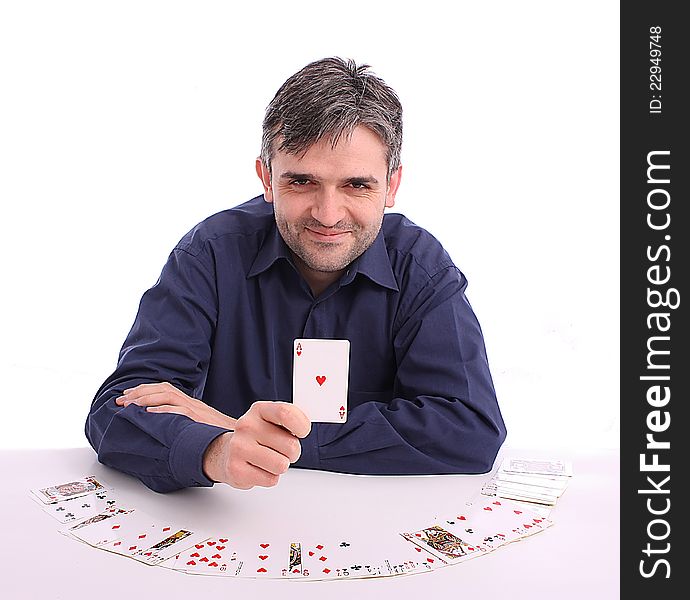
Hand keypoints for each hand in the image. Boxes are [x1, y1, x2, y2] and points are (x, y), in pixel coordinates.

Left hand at [115, 382, 236, 429]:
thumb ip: (186, 423)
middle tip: (120, 400)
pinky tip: (149, 413)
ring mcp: (196, 410)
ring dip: (145, 399)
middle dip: (138, 393)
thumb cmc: (221, 437)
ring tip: (129, 405)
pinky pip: (179, 411)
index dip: (144, 390)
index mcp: (192, 404)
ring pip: (167, 396)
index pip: (165, 389)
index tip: (128, 395)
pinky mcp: (199, 419)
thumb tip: (165, 428)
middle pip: (163, 389)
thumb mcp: (201, 426)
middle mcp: (193, 403)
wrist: (241, 439)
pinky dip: (162, 410)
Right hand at [202, 401, 310, 489]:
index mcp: (259, 410)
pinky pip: (271, 479)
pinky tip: (259, 468)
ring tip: (270, 460)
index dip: (301, 425)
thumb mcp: (273, 420)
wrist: (229, 452)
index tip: (302, 432)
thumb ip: (292, 420)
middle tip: (282, 450)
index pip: (286, 413)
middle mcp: (246, 426)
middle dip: (293, 452)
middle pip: (290, 445)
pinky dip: (270, 477)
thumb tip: (306, 427)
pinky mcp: (235, 469)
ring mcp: (238, 447)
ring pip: (282, 465)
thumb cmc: (259, 437)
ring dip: (281, 466)